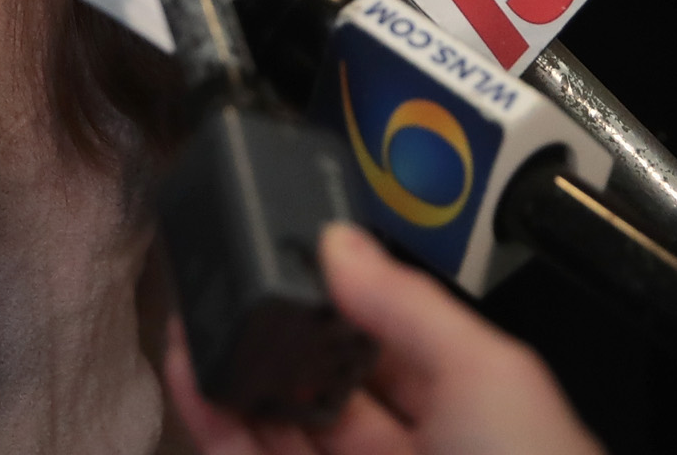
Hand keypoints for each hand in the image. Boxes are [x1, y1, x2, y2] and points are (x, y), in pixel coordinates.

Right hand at [162, 223, 602, 454]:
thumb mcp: (485, 373)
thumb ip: (408, 304)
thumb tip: (339, 242)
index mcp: (460, 402)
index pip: (379, 335)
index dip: (329, 297)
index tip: (281, 253)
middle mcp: (403, 446)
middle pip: (317, 380)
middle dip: (268, 334)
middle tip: (220, 286)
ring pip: (273, 423)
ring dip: (228, 374)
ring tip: (191, 323)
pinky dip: (213, 423)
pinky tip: (193, 378)